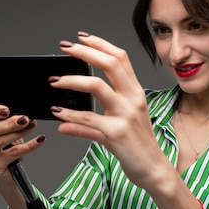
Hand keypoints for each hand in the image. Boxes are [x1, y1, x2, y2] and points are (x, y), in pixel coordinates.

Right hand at [0, 102, 45, 186]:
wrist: (10, 174)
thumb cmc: (7, 148)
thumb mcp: (7, 131)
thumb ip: (8, 121)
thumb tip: (23, 114)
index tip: (6, 111)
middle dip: (9, 123)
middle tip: (25, 119)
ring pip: (0, 141)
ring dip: (19, 132)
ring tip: (32, 126)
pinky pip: (12, 153)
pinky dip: (29, 146)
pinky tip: (39, 140)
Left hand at [49, 32, 171, 189]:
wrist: (153, 170)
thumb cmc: (138, 146)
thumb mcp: (119, 126)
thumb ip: (90, 122)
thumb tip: (63, 121)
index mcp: (136, 93)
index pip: (120, 58)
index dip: (100, 44)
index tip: (82, 38)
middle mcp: (133, 99)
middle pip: (110, 64)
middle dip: (85, 52)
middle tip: (65, 48)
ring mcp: (125, 115)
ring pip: (96, 86)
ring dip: (71, 81)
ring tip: (55, 81)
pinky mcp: (116, 133)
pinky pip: (88, 119)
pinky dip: (70, 114)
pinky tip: (57, 112)